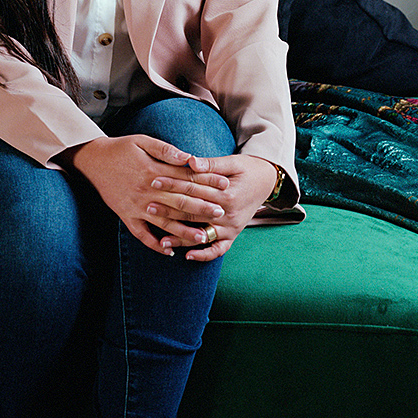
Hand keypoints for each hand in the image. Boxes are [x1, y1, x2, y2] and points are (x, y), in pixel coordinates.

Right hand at [66, 134, 215, 254]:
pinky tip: (169, 252)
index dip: (207, 181)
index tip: (225, 184)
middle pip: (179, 202)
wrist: (92, 159)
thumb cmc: (120, 148)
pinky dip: (155, 245)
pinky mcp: (125, 216)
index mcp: (152, 171)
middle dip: (201, 208)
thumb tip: (188, 157)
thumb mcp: (143, 141)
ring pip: (163, 222)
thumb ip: (166, 150)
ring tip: (203, 238)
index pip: (185, 178)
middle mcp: (146, 192)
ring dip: (184, 231)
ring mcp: (135, 206)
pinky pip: (141, 234)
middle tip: (221, 214)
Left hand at [154, 153, 280, 261]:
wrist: (268, 182)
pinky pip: (219, 249)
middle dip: (170, 210)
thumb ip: (211, 164)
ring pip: (202, 234)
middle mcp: (229, 214)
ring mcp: (231, 227)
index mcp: (227, 193)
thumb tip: (191, 161)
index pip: (194, 189)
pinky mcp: (233, 235)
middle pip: (194, 213)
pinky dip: (204, 255)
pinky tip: (187, 256)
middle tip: (149, 207)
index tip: (154, 181)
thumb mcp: (233, 162)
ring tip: (160, 239)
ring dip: (181, 238)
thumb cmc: (248, 168)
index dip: (173, 185)